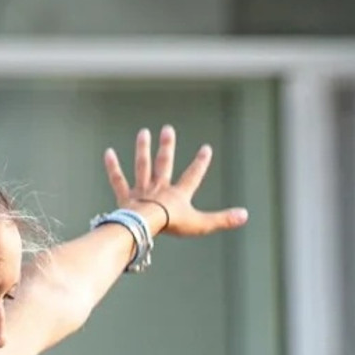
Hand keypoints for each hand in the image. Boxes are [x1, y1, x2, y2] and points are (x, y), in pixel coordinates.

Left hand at [102, 126, 248, 241]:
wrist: (146, 223)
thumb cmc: (173, 225)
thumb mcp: (201, 224)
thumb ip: (223, 220)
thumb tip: (245, 215)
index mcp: (178, 194)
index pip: (192, 176)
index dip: (200, 163)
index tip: (205, 148)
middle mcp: (160, 187)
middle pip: (164, 163)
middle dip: (167, 146)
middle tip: (168, 129)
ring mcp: (142, 190)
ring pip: (142, 166)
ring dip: (143, 149)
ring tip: (143, 133)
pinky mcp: (126, 197)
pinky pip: (118, 179)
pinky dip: (113, 167)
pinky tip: (108, 152)